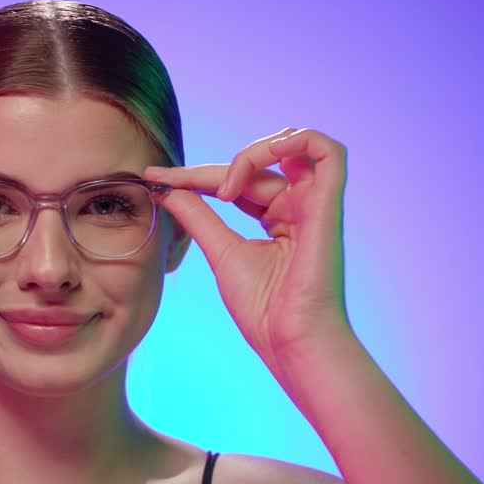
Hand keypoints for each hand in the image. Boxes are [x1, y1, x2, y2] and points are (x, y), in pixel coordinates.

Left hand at [144, 127, 350, 370]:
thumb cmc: (264, 309)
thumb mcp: (221, 252)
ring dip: (252, 153)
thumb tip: (169, 190)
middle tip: (171, 181)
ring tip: (224, 188)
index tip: (155, 177)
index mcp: (278, 219)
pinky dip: (297, 140)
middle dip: (209, 170)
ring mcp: (316, 205)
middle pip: (256, 165)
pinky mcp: (328, 206)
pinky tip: (257, 160)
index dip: (195, 176)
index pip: (236, 182)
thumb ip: (199, 217)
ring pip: (291, 146)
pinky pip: (328, 152)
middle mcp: (300, 207)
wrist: (289, 342)